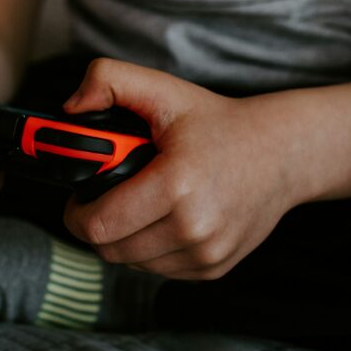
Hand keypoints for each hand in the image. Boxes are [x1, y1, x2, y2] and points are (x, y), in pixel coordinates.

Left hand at [63, 59, 311, 279]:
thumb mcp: (162, 88)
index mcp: (177, 185)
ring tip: (137, 203)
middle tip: (105, 195)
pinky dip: (150, 248)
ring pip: (132, 263)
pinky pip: (159, 270)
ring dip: (123, 238)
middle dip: (97, 224)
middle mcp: (195, 228)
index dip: (76, 212)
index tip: (79, 195)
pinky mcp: (214, 268)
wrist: (279, 152)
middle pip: (110, 249)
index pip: (99, 225)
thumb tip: (71, 109)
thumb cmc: (217, 122)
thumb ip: (108, 80)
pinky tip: (161, 217)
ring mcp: (207, 253)